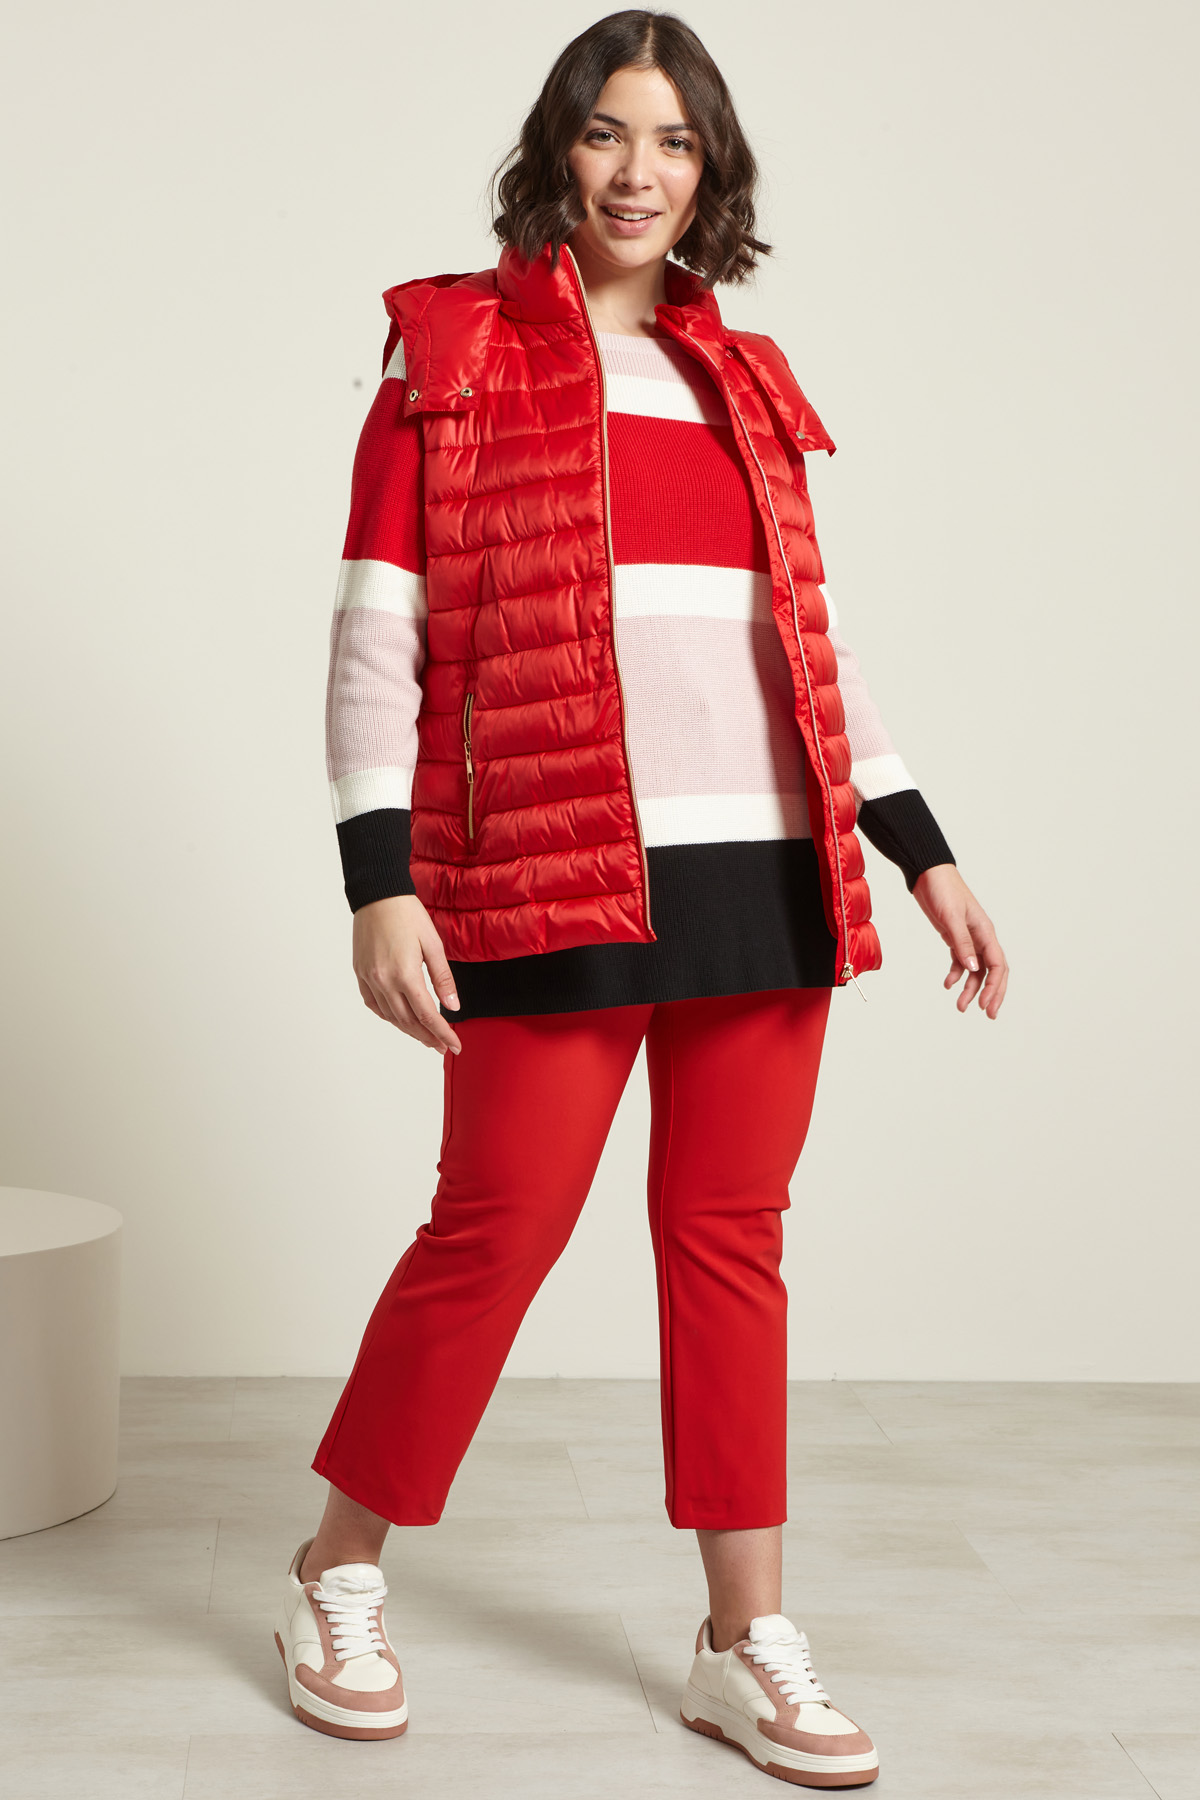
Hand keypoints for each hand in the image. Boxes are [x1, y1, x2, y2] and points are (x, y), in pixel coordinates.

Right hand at [351, 894, 462, 1053]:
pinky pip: (374, 1005)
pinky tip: (400, 1019)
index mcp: (405, 974)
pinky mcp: (360, 974)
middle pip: (408, 1021)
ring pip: (391, 1017)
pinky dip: (389, 1016)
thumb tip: (453, 1006)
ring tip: (426, 1037)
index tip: (455, 1044)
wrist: (377, 896)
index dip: (443, 1033)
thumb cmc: (407, 914)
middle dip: (428, 1037)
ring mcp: (369, 979)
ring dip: (409, 1030)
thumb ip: (443, 978)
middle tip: (443, 1045)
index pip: (427, 1015)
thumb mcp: (433, 944)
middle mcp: (383, 981)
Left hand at [911, 865, 1007, 1018]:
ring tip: (960, 1006)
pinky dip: (956, 974)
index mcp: (985, 932)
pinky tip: (947, 984)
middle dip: (991, 993)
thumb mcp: (951, 917)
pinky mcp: (955, 937)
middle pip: (993, 971)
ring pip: (976, 969)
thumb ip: (962, 943)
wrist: (928, 874)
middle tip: (987, 1014)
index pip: (998, 965)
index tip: (986, 1005)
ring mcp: (968, 938)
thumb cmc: (943, 890)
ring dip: (970, 988)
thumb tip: (974, 968)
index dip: (994, 987)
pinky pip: (961, 961)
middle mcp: (981, 937)